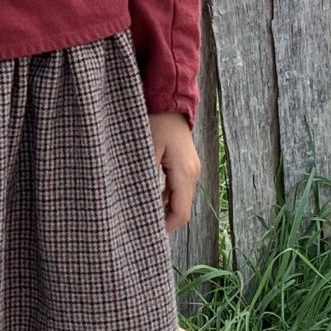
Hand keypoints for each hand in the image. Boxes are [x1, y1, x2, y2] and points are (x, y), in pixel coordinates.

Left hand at [149, 112, 199, 233]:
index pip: (180, 213)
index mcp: (184, 174)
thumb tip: (138, 203)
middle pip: (180, 208)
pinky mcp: (184, 162)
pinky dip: (163, 194)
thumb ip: (144, 178)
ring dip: (161, 206)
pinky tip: (145, 194)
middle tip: (138, 225)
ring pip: (178, 197)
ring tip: (139, 212)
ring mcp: (190, 167)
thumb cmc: (155, 120)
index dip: (165, 227)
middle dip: (162, 219)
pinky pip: (176, 186)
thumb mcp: (145, 150)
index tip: (145, 233)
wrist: (168, 97)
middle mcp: (192, 173)